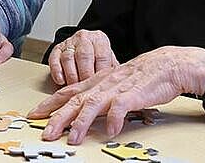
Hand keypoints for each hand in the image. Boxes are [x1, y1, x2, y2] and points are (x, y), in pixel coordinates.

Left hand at [27, 46, 204, 144]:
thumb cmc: (144, 76)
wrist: (170, 64)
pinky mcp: (134, 94)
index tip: (34, 114)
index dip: (50, 104)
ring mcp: (118, 88)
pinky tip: (110, 131)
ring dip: (81, 123)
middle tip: (46, 132)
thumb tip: (86, 113)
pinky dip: (114, 119)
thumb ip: (101, 96)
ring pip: (93, 104)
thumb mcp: (116, 83)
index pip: (68, 91)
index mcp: (98, 81)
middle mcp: (104, 84)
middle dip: (58, 117)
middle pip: (75, 100)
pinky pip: (121, 107)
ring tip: (73, 139)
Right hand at [48, 29, 116, 85]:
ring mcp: (69, 43)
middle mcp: (84, 38)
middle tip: (86, 90)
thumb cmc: (98, 59)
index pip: (102, 56)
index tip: (100, 86)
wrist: (84, 49)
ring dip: (71, 75)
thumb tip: (117, 84)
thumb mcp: (109, 61)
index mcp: (100, 39)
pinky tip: (61, 81)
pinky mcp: (56, 49)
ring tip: (75, 88)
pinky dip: (57, 71)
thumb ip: (112, 70)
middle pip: (84, 55)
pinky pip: (54, 59)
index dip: (100, 72)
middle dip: (85, 75)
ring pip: (68, 58)